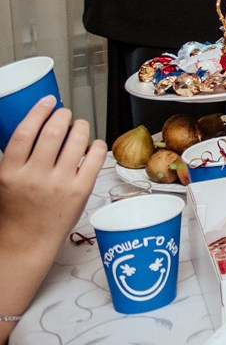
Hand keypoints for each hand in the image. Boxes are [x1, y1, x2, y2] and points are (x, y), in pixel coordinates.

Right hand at [0, 98, 106, 248]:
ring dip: (81, 127)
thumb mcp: (5, 183)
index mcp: (10, 173)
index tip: (47, 102)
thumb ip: (17, 159)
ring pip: (76, 141)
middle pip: (52, 133)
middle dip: (62, 116)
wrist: (26, 243)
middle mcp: (34, 177)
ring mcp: (58, 184)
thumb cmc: (17, 211)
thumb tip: (37, 127)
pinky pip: (94, 158)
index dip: (37, 112)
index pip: (24, 133)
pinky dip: (96, 145)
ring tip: (79, 126)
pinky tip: (93, 144)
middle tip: (65, 114)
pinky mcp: (80, 191)